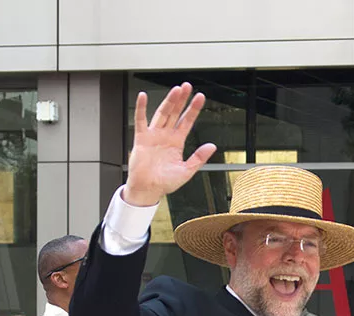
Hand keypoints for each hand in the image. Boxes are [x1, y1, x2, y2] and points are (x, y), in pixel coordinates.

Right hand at [124, 83, 217, 206]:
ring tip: (176, 90)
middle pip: (175, 113)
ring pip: (162, 114)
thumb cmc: (165, 182)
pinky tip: (142, 96)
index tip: (200, 97)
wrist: (148, 190)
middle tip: (187, 86)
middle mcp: (166, 136)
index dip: (193, 109)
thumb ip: (199, 158)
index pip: (187, 121)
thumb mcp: (187, 171)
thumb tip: (212, 146)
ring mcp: (154, 136)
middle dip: (182, 100)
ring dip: (168, 101)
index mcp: (177, 142)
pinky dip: (141, 108)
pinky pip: (140, 121)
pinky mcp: (141, 139)